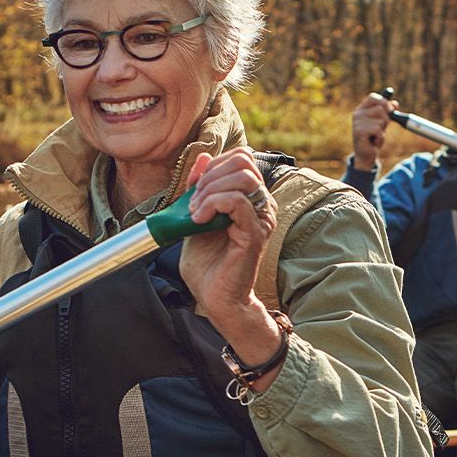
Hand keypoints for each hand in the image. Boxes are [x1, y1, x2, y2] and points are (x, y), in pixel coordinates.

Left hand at [179, 148, 282, 380]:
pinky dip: (212, 203)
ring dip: (210, 190)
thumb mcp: (196, 215)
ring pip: (242, 178)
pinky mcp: (255, 233)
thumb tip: (203, 158)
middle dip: (210, 176)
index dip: (214, 165)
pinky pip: (236, 201)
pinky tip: (199, 219)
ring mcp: (261, 218)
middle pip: (243, 163)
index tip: (195, 189)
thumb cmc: (208, 264)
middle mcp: (262, 205)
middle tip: (193, 202)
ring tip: (195, 212)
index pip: (241, 159)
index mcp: (251, 199)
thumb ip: (200, 188)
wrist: (214, 298)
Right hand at [350, 91, 396, 169]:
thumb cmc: (373, 138)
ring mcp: (357, 123)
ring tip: (375, 136)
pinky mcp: (359, 132)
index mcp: (361, 109)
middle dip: (386, 119)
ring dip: (382, 130)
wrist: (366, 155)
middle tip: (379, 129)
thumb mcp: (382, 123)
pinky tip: (373, 141)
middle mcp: (357, 114)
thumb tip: (395, 103)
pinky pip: (378, 130)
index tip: (389, 110)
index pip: (373, 97)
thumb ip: (387, 112)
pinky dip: (380, 137)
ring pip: (381, 120)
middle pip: (381, 108)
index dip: (384, 102)